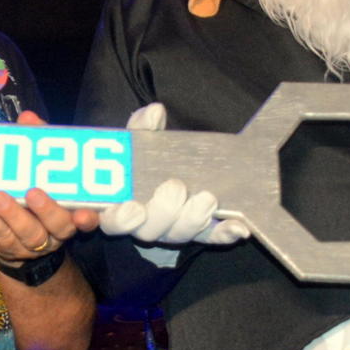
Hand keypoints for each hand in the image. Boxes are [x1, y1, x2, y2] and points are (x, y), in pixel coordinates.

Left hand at [0, 111, 100, 266]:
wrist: (13, 229)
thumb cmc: (33, 186)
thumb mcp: (39, 164)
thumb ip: (38, 142)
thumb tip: (28, 118)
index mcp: (72, 210)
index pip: (89, 217)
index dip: (88, 218)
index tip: (82, 213)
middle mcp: (57, 230)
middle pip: (59, 225)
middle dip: (46, 210)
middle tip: (32, 192)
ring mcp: (34, 242)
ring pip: (29, 234)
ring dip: (13, 215)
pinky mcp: (9, 247)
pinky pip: (1, 237)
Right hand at [96, 103, 249, 245]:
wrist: (169, 176)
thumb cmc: (146, 160)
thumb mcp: (140, 141)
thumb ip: (143, 127)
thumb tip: (154, 112)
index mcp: (121, 205)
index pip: (111, 222)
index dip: (120, 220)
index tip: (134, 207)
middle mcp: (145, 224)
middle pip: (148, 231)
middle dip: (164, 211)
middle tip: (175, 187)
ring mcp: (172, 230)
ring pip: (178, 235)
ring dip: (194, 219)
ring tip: (207, 199)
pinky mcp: (200, 232)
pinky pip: (211, 237)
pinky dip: (225, 233)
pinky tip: (239, 228)